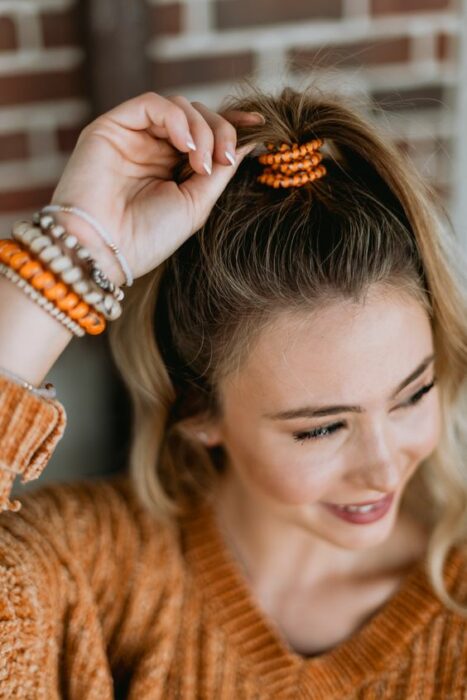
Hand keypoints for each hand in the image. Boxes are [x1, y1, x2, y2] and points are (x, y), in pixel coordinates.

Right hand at [50, 92, 262, 285]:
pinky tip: (185, 145)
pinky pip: (151, 104)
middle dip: (220, 131)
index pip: (206, 135)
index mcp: (171, 169)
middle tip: (223, 160)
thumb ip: (221, 170)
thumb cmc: (148, 237)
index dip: (232, 126)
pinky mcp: (111, 127)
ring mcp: (133, 137)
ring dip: (201, 129)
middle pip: (198, 117)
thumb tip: (250, 140)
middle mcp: (153, 150)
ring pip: (179, 107)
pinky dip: (176, 119)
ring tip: (201, 164)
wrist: (105, 251)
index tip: (260, 126)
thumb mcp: (196, 204)